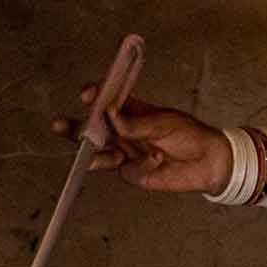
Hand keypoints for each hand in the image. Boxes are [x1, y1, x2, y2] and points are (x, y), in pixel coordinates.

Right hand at [52, 86, 232, 195]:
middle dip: (77, 127)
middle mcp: (125, 130)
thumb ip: (135, 122)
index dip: (95, 97)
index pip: (107, 100)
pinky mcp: (131, 171)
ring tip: (82, 152)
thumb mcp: (162, 122)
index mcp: (133, 110)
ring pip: (100, 150)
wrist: (207, 163)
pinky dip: (129, 163)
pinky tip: (148, 159)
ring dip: (88, 150)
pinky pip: (121, 167)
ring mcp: (126, 150)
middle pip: (95, 127)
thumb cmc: (189, 135)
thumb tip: (110, 116)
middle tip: (60, 126)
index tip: (88, 95)